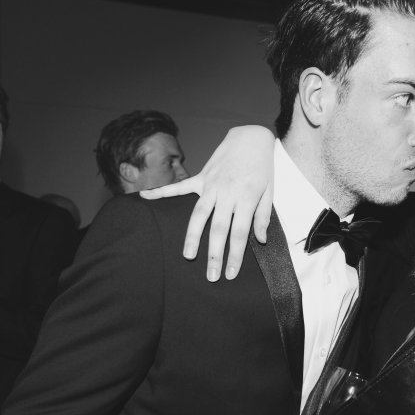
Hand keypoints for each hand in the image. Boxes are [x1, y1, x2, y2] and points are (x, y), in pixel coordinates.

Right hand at [141, 125, 275, 281]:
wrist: (251, 138)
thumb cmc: (262, 167)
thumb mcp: (270, 191)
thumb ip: (263, 216)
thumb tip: (259, 240)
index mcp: (246, 198)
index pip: (239, 233)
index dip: (235, 255)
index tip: (230, 273)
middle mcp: (227, 193)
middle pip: (218, 229)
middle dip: (214, 254)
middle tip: (210, 276)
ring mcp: (211, 185)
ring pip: (199, 215)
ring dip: (192, 237)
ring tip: (188, 255)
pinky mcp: (201, 177)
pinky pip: (179, 187)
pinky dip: (161, 192)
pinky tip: (145, 197)